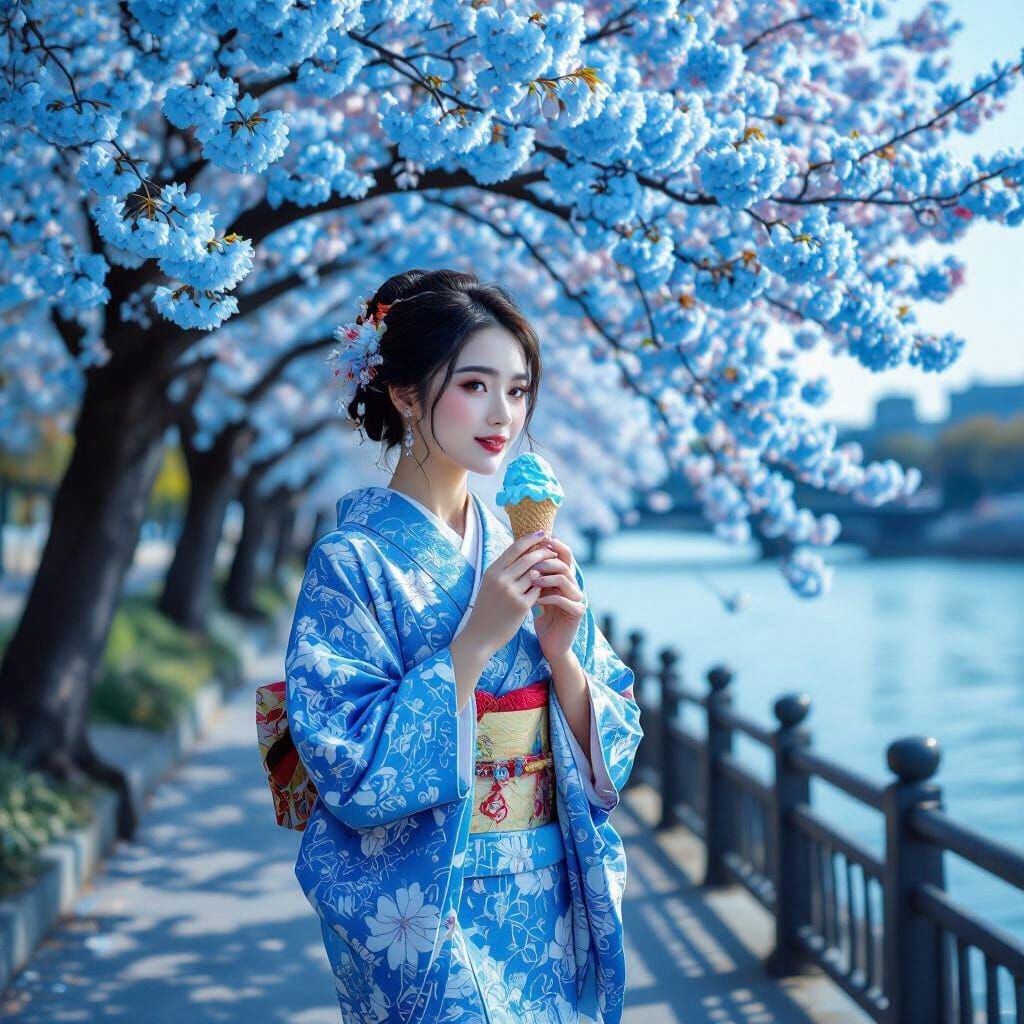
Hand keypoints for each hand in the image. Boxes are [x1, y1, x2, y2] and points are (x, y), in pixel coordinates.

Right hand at [462, 530, 551, 657]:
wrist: (480, 635)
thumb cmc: (487, 608)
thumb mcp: (489, 584)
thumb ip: (504, 569)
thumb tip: (522, 551)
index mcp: (492, 571)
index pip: (515, 548)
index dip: (530, 539)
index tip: (542, 533)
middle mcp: (501, 579)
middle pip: (529, 558)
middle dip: (544, 552)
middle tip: (553, 550)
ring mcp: (511, 593)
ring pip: (536, 574)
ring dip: (546, 570)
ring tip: (554, 566)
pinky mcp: (521, 606)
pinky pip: (538, 590)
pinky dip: (543, 587)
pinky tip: (548, 586)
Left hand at [530, 536, 585, 664]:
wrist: (550, 643)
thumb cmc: (540, 616)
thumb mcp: (536, 592)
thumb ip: (535, 574)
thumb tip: (520, 551)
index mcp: (565, 578)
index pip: (565, 555)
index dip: (556, 545)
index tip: (540, 540)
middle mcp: (574, 585)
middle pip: (564, 564)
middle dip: (547, 561)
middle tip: (531, 564)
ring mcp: (577, 598)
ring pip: (565, 579)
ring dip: (547, 577)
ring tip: (532, 580)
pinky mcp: (577, 612)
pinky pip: (564, 600)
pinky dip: (549, 597)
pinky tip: (536, 600)